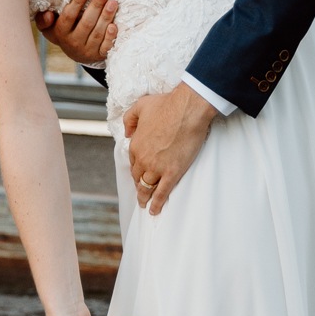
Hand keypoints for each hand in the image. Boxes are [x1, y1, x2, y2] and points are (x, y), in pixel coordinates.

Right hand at [36, 0, 118, 66]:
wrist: (77, 53)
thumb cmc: (63, 32)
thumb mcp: (49, 28)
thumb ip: (44, 20)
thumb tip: (48, 14)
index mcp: (61, 33)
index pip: (69, 16)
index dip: (77, 2)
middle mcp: (74, 43)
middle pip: (86, 23)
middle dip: (96, 6)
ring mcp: (88, 50)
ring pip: (98, 33)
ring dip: (106, 17)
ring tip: (113, 2)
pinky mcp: (100, 55)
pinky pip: (106, 47)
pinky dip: (111, 36)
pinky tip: (114, 25)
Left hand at [123, 84, 216, 215]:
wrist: (187, 109)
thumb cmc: (166, 105)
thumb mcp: (140, 106)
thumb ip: (129, 119)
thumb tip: (127, 132)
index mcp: (136, 144)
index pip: (132, 163)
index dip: (136, 169)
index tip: (138, 174)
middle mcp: (143, 159)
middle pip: (138, 177)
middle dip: (138, 185)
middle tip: (141, 192)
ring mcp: (157, 167)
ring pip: (147, 188)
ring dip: (145, 198)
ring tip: (145, 205)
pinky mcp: (172, 172)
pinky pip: (162, 193)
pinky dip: (157, 203)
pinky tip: (155, 210)